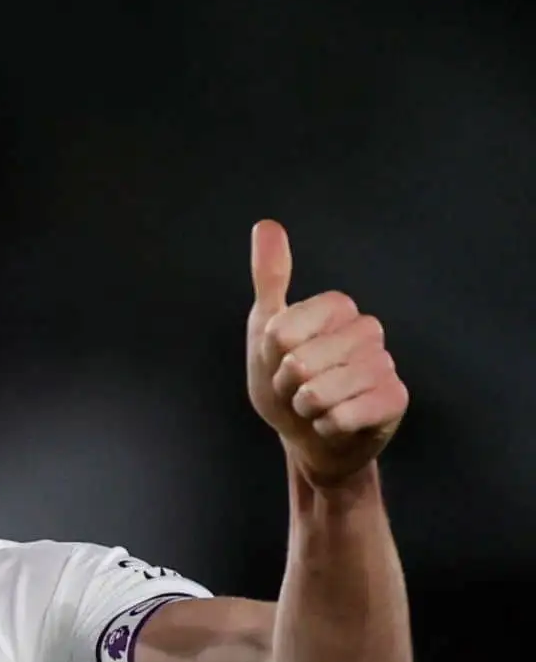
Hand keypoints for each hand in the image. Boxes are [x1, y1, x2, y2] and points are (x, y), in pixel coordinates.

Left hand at [245, 220, 408, 486]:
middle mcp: (368, 331)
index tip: (280, 360)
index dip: (271, 354)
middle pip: (302, 361)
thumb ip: (270, 278)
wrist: (307, 436)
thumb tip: (267, 224)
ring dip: (305, 408)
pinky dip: (326, 426)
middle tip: (297, 389)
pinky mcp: (395, 400)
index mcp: (338, 309)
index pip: (285, 329)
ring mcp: (385, 365)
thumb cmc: (285, 381)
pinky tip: (333, 423)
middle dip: (286, 385)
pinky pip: (344, 416)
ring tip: (315, 406)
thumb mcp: (267, 329)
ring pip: (322, 391)